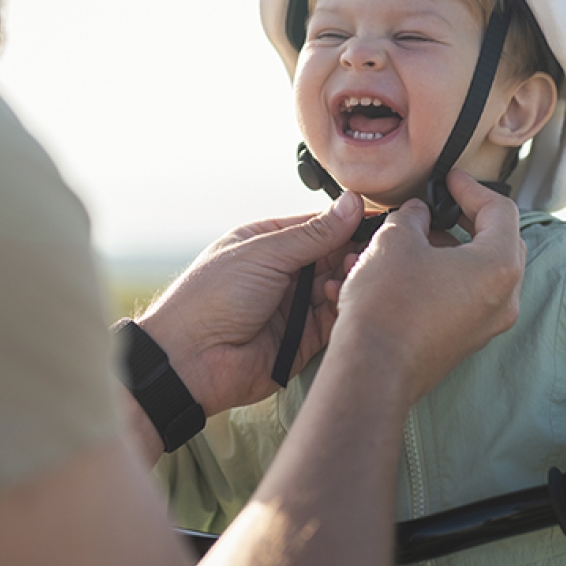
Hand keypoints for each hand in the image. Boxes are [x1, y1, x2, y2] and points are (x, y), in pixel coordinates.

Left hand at [138, 192, 363, 417]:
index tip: (376, 220)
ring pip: (338, 286)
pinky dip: (342, 306)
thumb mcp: (264, 253)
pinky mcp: (303, 339)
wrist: (189, 361)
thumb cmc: (210, 298)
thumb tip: (351, 204)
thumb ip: (313, 233)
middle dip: (352, 251)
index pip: (318, 226)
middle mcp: (284, 273)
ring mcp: (294, 305)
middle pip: (333, 256)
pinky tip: (340, 296)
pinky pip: (334, 319)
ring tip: (353, 272)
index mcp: (269, 243)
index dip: (347, 223)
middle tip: (370, 250)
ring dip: (349, 278)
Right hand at [330, 170, 524, 406]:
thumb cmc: (388, 306)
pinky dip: (441, 277)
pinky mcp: (465, 341)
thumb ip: (413, 216)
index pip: (500, 211)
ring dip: (448, 250)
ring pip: (477, 272)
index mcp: (499, 266)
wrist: (371, 370)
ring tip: (412, 238)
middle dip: (464, 220)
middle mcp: (504, 298)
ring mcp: (487, 324)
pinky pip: (463, 297)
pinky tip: (407, 269)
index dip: (471, 187)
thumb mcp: (396, 240)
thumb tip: (417, 214)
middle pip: (496, 243)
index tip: (449, 180)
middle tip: (438, 207)